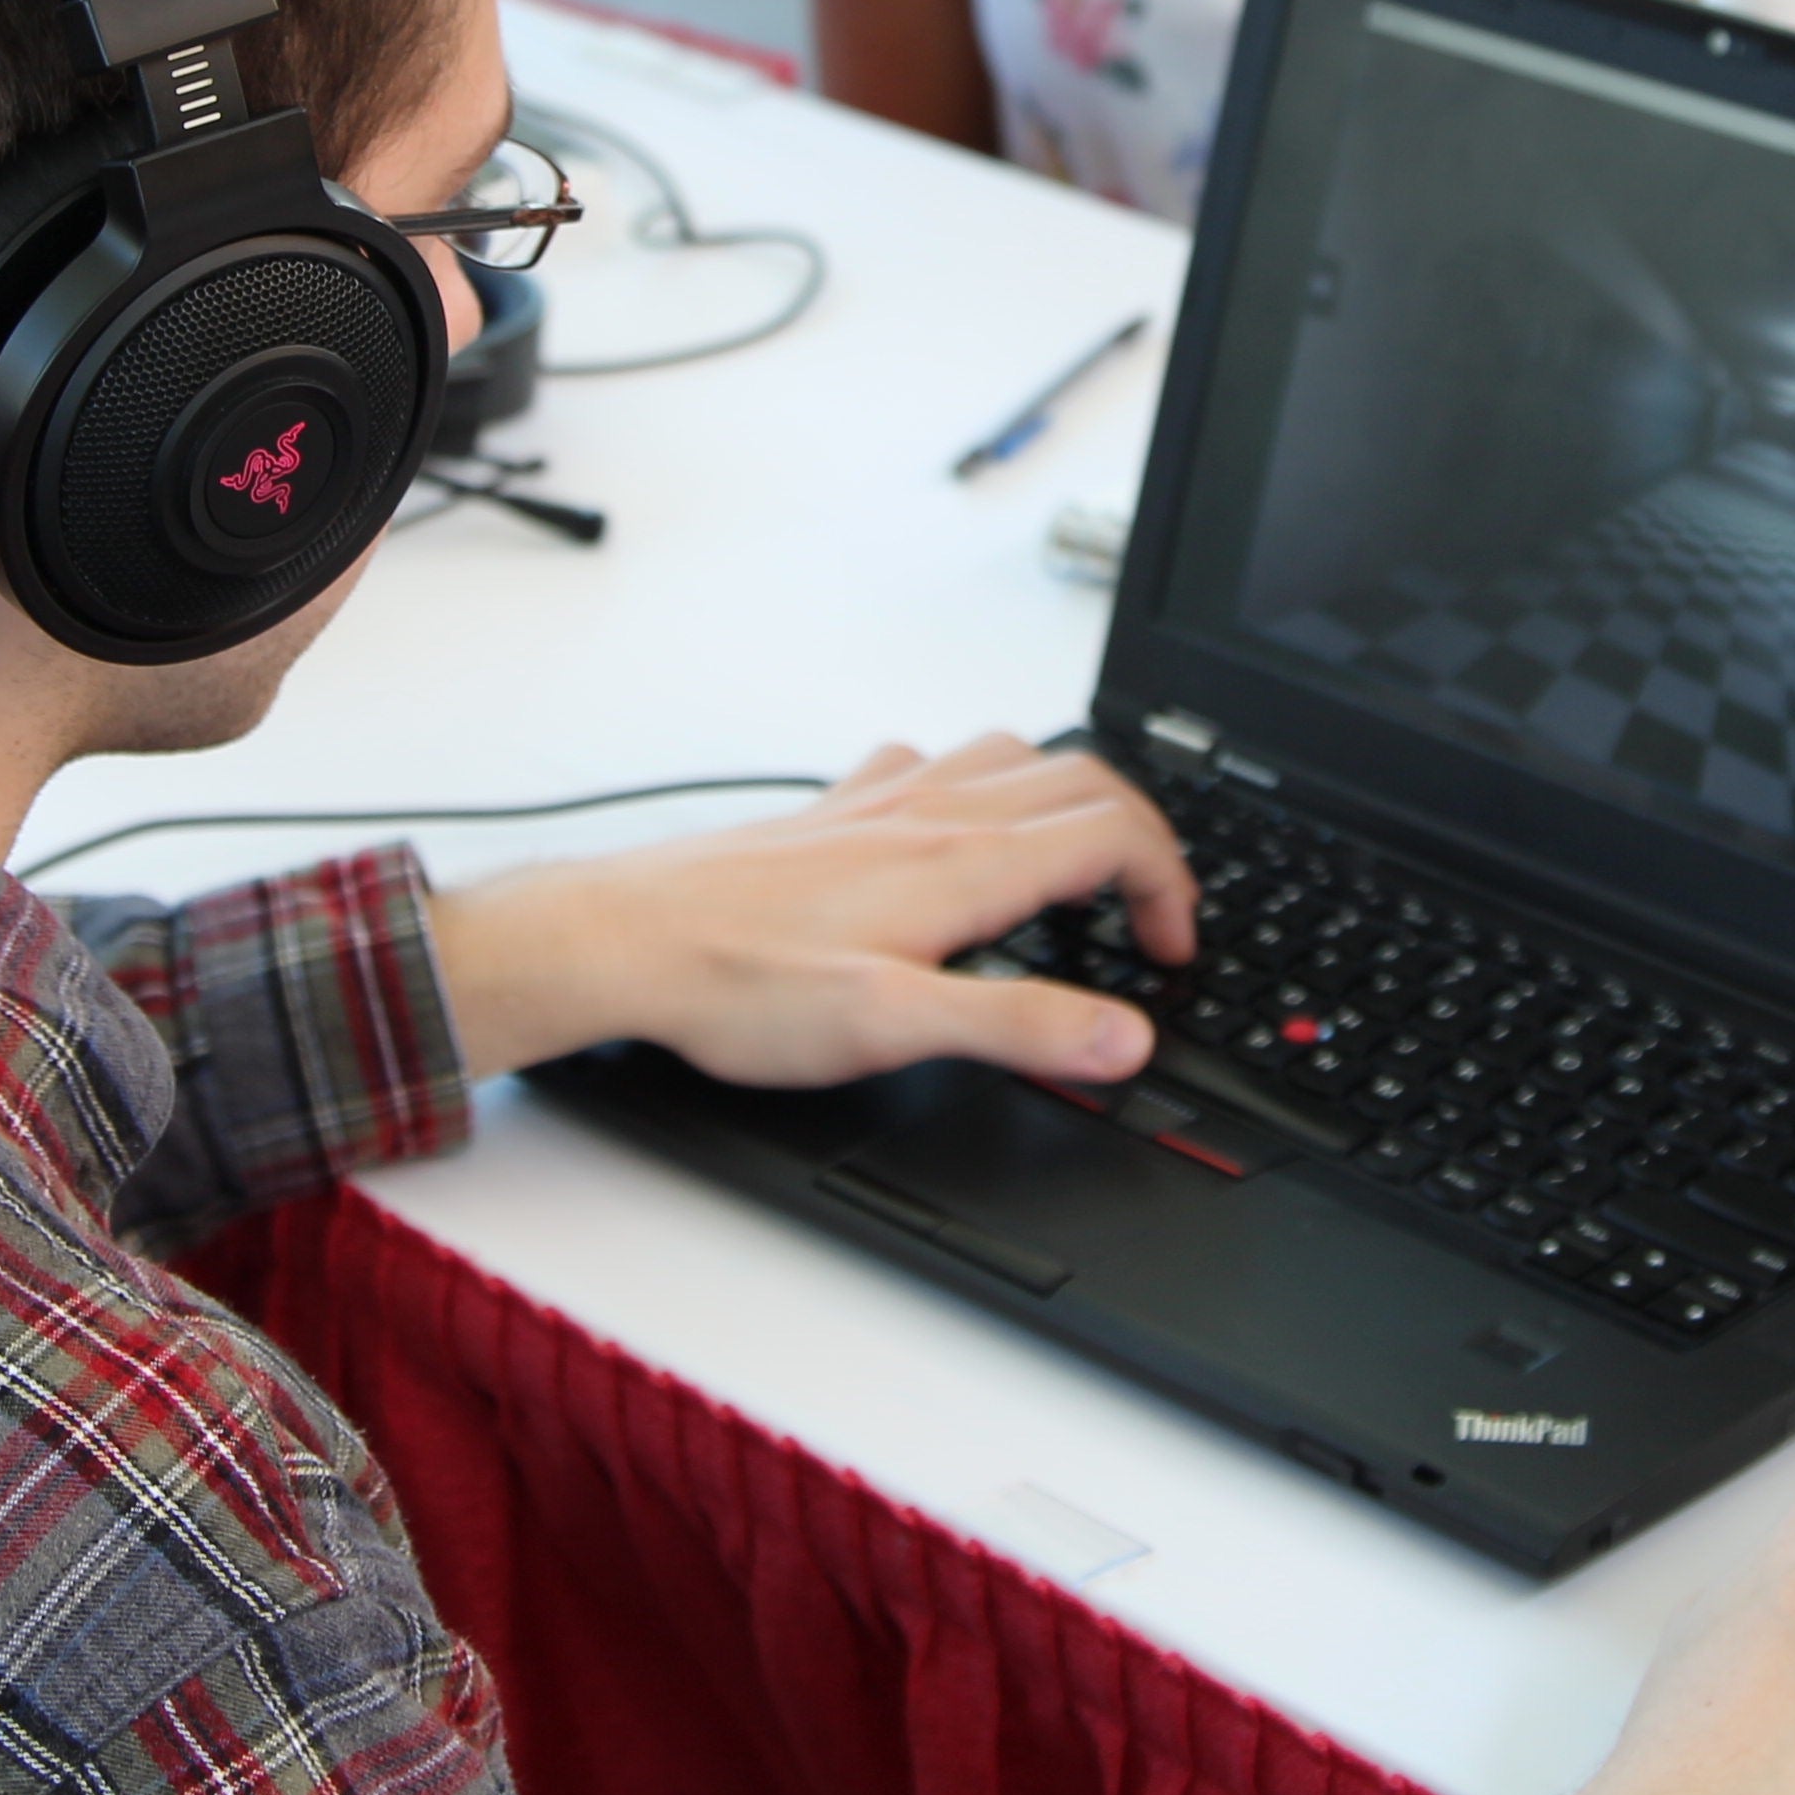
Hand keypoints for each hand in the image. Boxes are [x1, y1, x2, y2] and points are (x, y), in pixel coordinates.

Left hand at [424, 736, 1203, 1089]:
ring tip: (1082, 862)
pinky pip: (931, 762)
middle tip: (1150, 913)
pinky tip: (953, 824)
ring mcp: (880, 803)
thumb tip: (1120, 1037)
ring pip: (1013, 757)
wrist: (624, 941)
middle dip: (1143, 840)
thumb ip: (1018, 1028)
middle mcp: (930, 813)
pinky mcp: (833, 811)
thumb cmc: (739, 985)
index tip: (1170, 950)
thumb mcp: (893, 1029)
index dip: (1169, 889)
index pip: (1113, 836)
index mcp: (961, 863)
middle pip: (1081, 782)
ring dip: (1071, 798)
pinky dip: (979, 783)